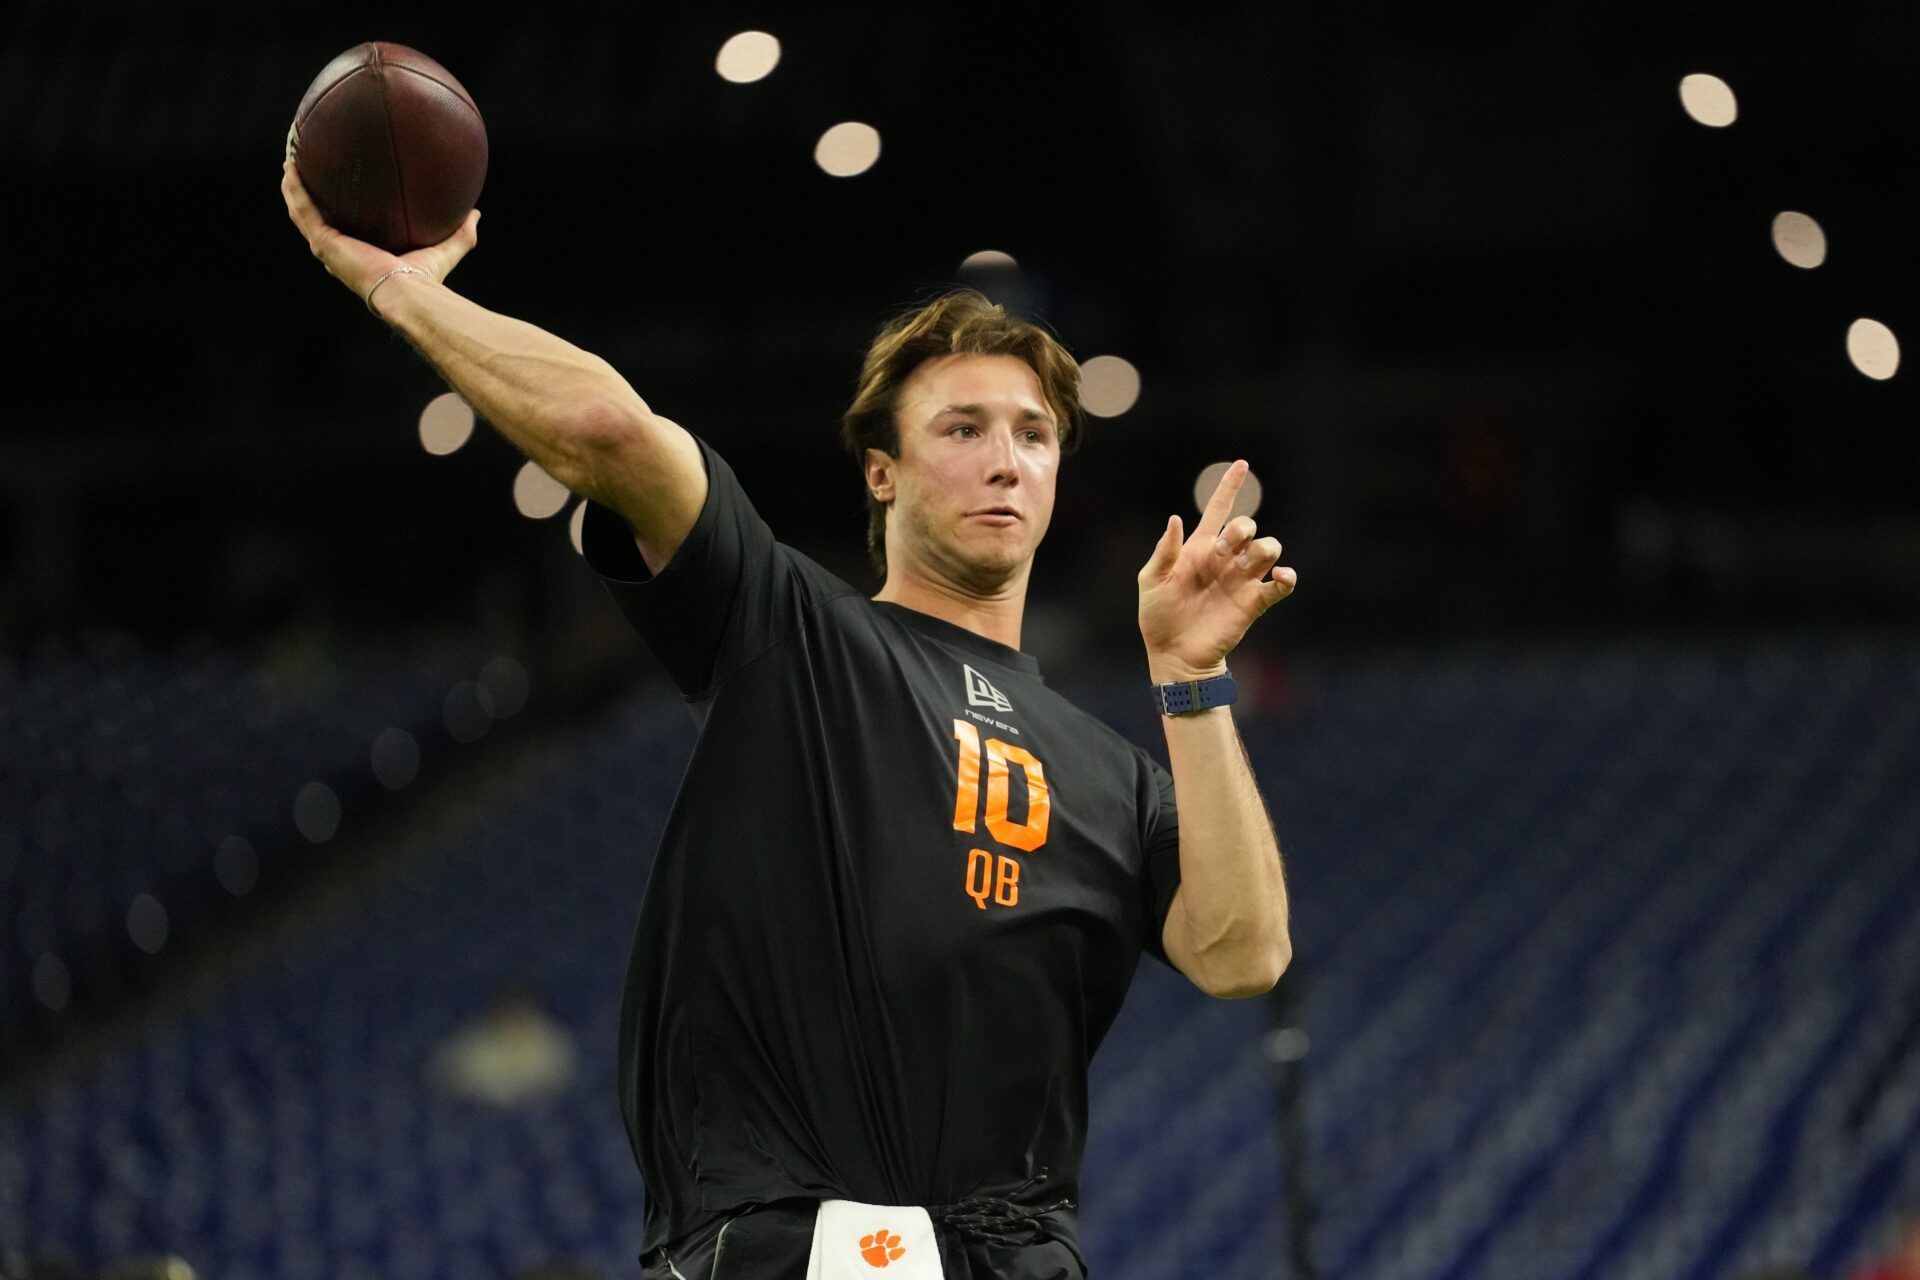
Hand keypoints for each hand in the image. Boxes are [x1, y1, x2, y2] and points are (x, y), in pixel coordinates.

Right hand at [280, 157, 480, 304]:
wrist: (410, 293)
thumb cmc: (427, 280)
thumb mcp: (446, 249)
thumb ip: (461, 233)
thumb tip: (476, 214)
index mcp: (360, 255)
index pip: (341, 230)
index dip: (334, 210)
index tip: (334, 189)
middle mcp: (339, 254)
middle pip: (314, 218)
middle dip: (306, 193)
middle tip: (303, 167)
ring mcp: (329, 250)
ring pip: (301, 212)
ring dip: (293, 186)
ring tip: (290, 160)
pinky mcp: (325, 244)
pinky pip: (303, 210)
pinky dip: (295, 189)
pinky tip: (291, 168)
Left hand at [1137, 460, 1296, 682]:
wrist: (1174, 654)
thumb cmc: (1158, 617)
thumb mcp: (1151, 580)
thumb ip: (1164, 550)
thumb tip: (1176, 519)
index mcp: (1200, 549)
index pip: (1218, 509)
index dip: (1230, 487)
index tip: (1241, 464)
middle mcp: (1225, 560)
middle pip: (1247, 526)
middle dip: (1240, 530)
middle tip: (1222, 552)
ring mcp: (1242, 580)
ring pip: (1269, 548)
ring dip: (1261, 549)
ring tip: (1241, 566)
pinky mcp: (1254, 602)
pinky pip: (1281, 584)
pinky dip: (1287, 577)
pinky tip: (1280, 576)